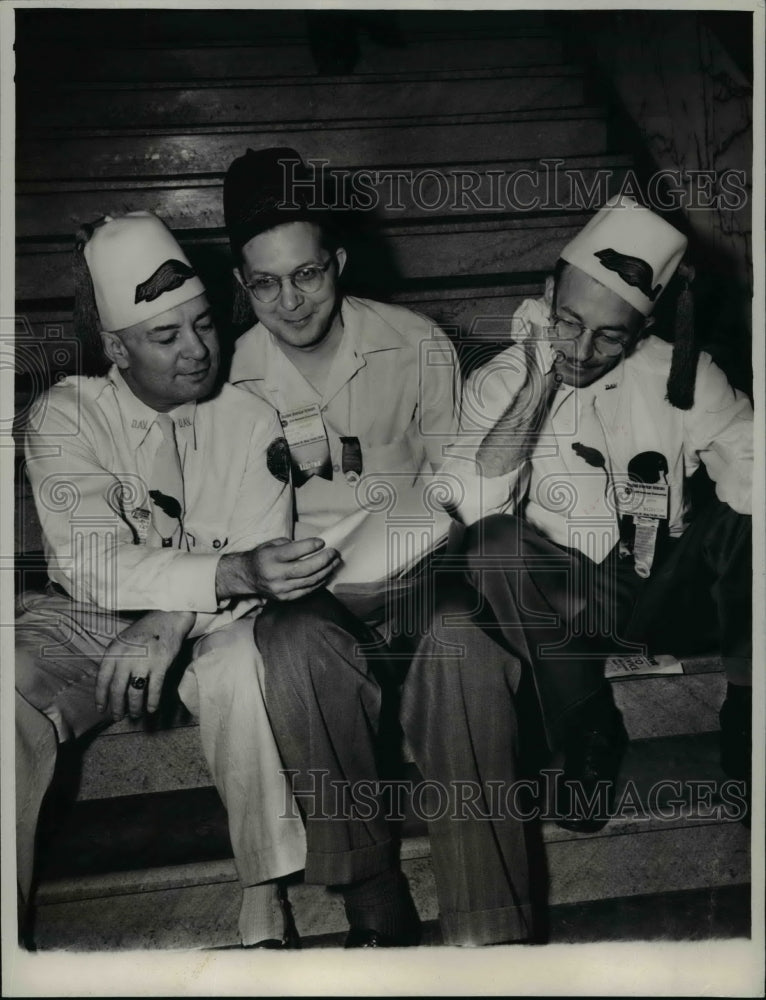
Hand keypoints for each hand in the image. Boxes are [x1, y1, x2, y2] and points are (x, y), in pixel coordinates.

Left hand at [96, 610, 193, 720]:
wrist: (167, 618)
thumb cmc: (145, 631)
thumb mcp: (123, 641)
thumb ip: (116, 660)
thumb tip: (111, 686)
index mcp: (114, 651)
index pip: (102, 679)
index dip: (100, 697)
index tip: (101, 709)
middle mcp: (126, 657)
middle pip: (117, 689)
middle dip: (117, 707)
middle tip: (118, 717)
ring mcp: (143, 661)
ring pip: (135, 692)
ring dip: (135, 707)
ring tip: (136, 714)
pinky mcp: (160, 664)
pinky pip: (154, 689)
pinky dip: (152, 701)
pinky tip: (151, 709)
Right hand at [216, 537, 339, 601]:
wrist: (247, 576)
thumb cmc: (262, 556)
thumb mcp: (271, 544)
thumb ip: (290, 544)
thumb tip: (312, 546)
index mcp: (270, 558)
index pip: (294, 552)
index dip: (310, 546)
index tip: (322, 542)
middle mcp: (275, 574)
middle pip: (305, 569)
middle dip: (323, 560)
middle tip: (334, 553)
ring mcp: (280, 589)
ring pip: (309, 581)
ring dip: (325, 571)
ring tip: (335, 562)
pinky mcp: (284, 598)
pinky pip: (306, 591)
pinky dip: (319, 582)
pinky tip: (326, 574)